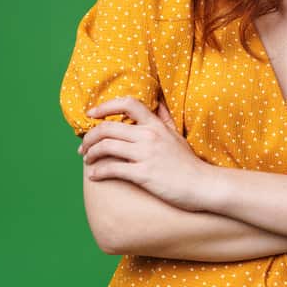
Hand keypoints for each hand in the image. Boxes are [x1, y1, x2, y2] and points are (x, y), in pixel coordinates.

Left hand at [77, 96, 211, 211]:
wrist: (203, 185)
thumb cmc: (189, 163)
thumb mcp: (177, 135)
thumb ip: (164, 118)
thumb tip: (158, 101)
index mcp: (156, 125)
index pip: (128, 103)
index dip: (105, 106)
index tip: (91, 114)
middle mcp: (149, 136)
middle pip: (108, 127)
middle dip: (90, 137)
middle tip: (83, 147)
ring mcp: (146, 154)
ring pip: (106, 146)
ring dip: (90, 153)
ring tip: (87, 160)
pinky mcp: (144, 174)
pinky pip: (112, 169)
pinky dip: (98, 172)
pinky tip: (94, 176)